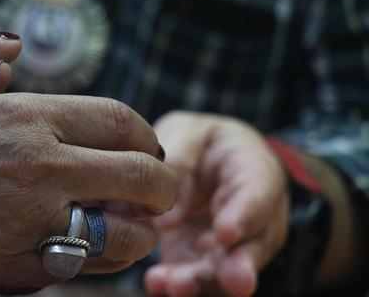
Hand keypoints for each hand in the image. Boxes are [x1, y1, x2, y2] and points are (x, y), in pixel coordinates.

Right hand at [0, 26, 178, 291]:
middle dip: (163, 186)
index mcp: (24, 118)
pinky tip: (96, 250)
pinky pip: (84, 269)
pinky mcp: (15, 271)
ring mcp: (30, 223)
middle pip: (142, 178)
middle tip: (159, 193)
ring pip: (125, 234)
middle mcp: (39, 169)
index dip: (147, 136)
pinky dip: (103, 261)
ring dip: (140, 231)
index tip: (147, 148)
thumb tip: (13, 47)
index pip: (122, 123)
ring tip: (132, 227)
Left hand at [144, 111, 287, 296]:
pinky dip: (174, 285)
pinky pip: (192, 278)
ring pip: (221, 271)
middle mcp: (250, 219)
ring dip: (201, 281)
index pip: (256, 196)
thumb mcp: (191, 131)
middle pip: (250, 247)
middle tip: (232, 280)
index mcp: (255, 174)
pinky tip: (157, 285)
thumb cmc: (200, 143)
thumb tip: (165, 205)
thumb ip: (182, 155)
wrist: (200, 163)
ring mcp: (224, 246)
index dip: (244, 217)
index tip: (226, 234)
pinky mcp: (197, 261)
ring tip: (177, 285)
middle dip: (238, 265)